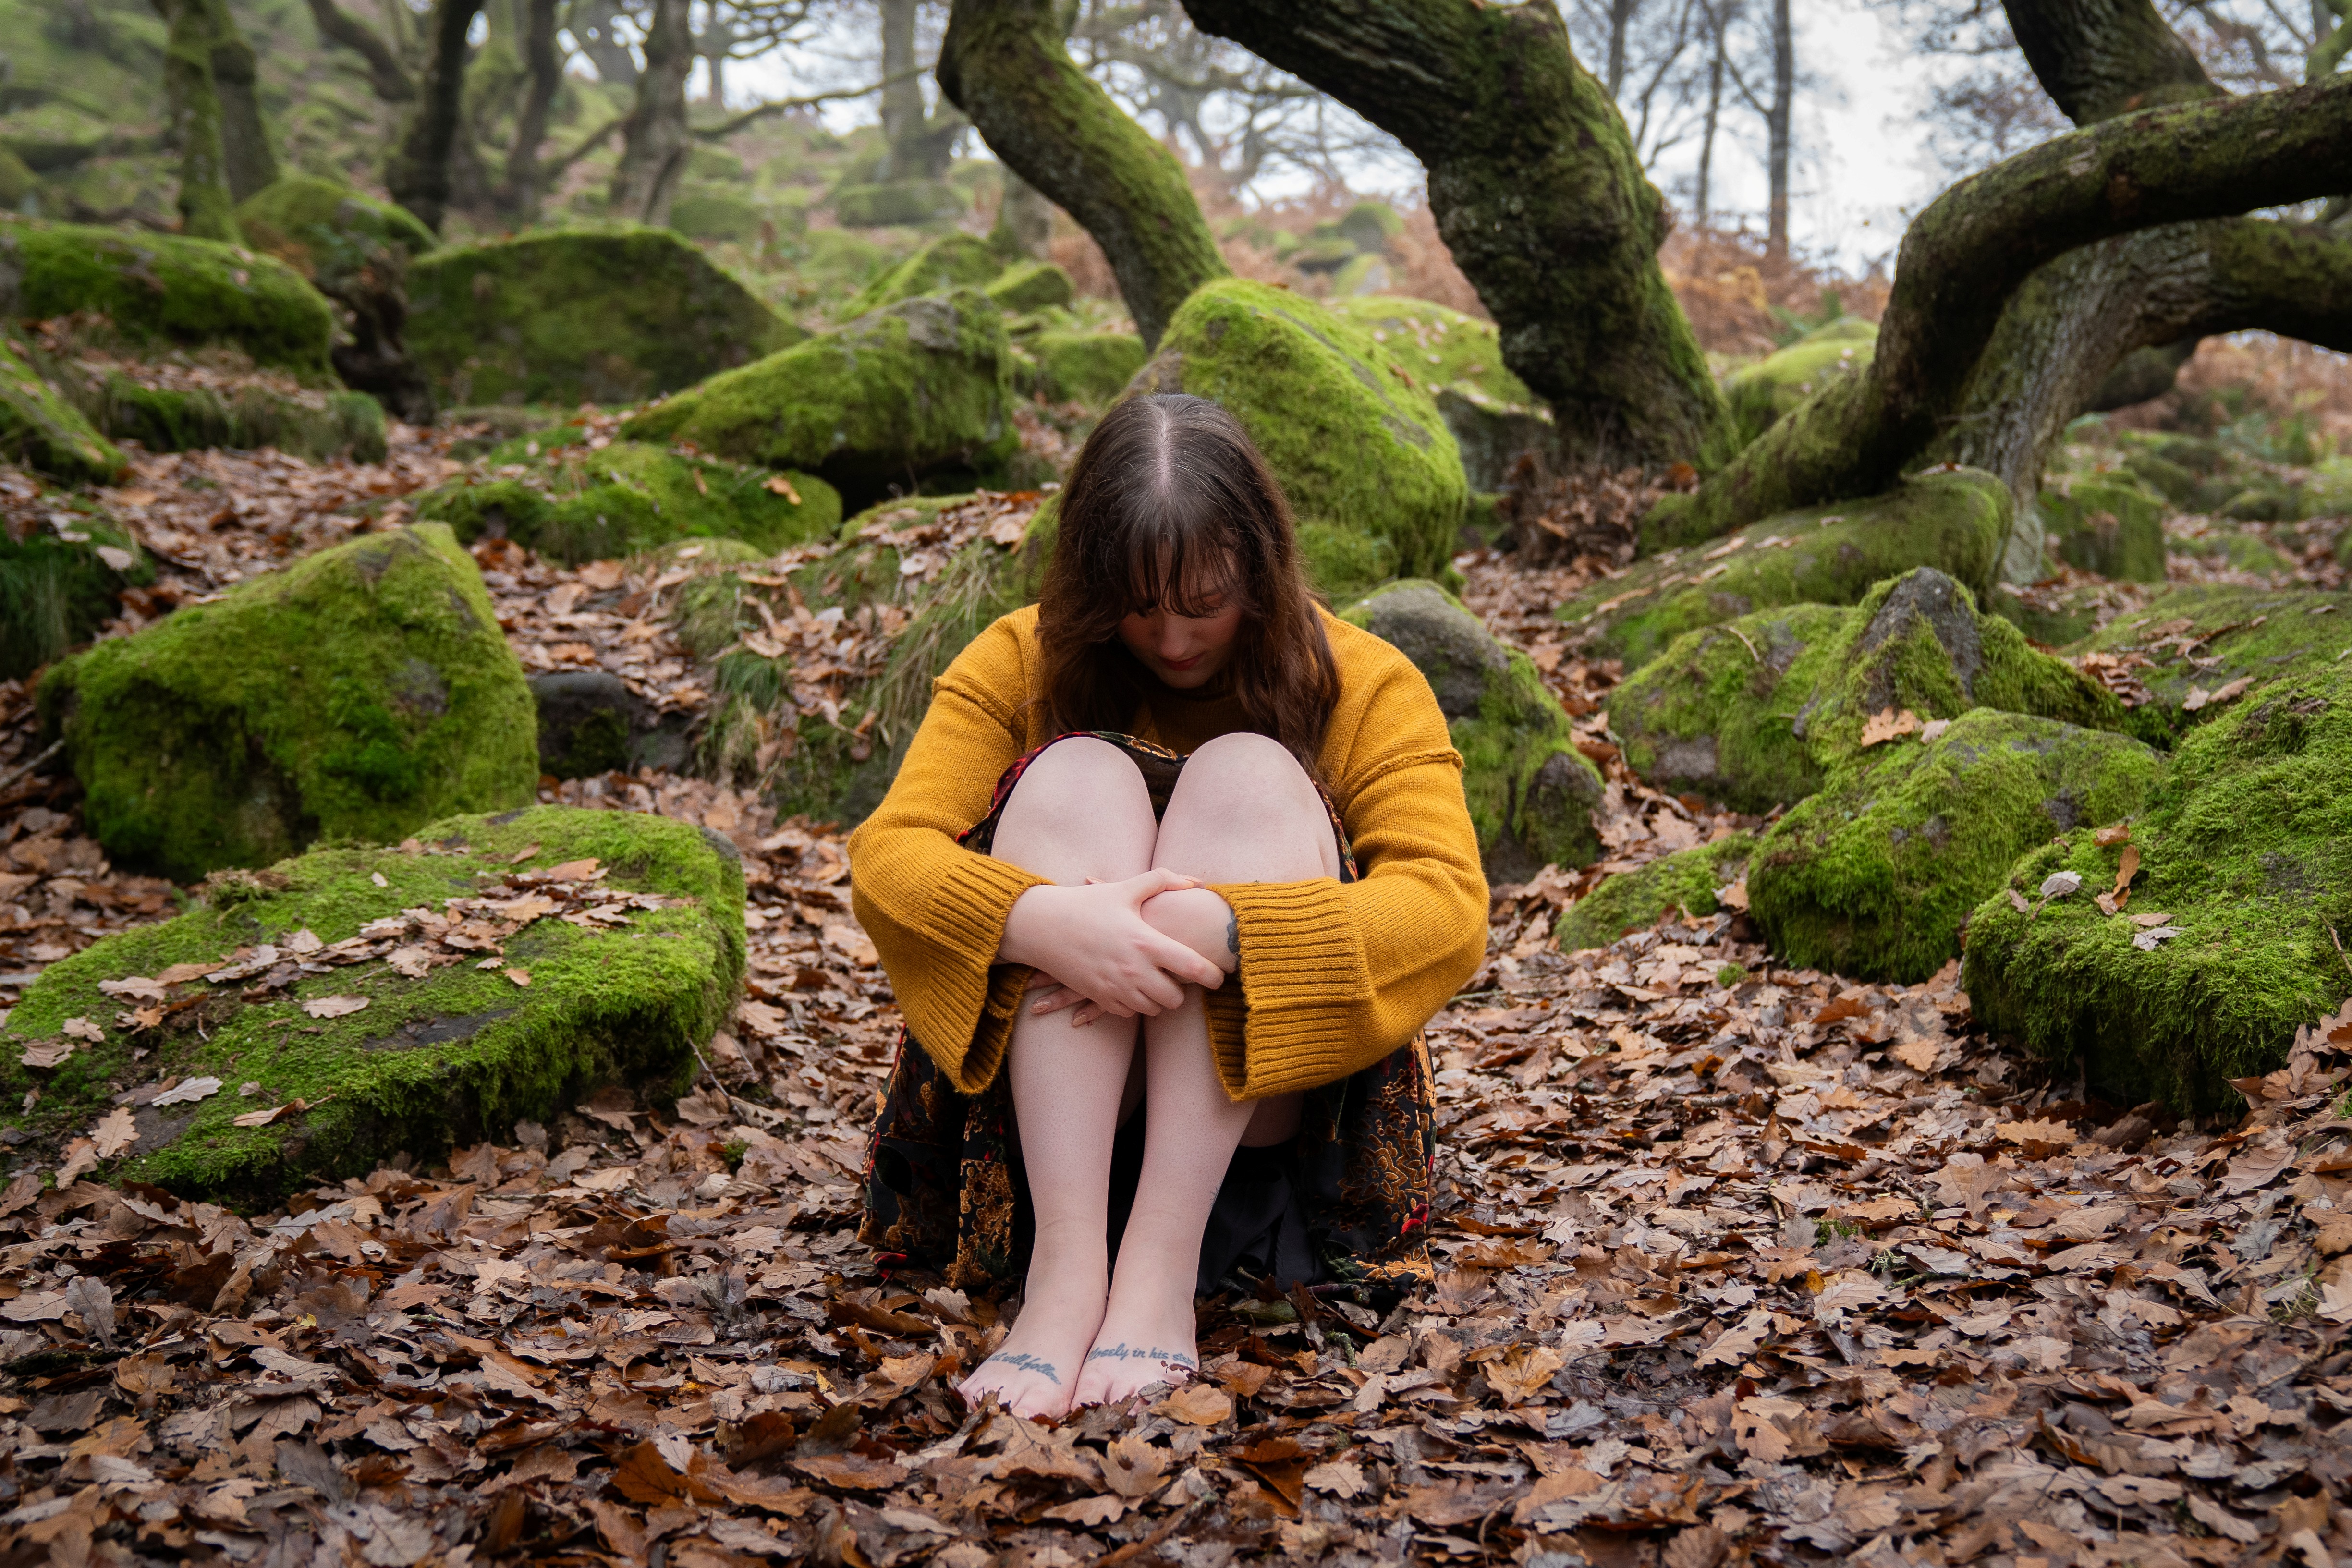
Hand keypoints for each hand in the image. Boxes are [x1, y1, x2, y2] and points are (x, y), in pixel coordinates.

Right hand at [1000, 870, 1227, 1019]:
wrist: (1041, 927)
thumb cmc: (1086, 904)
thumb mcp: (1125, 888)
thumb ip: (1163, 881)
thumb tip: (1196, 882)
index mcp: (1146, 942)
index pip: (1192, 967)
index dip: (1213, 975)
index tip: (1220, 975)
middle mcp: (1133, 970)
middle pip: (1175, 998)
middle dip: (1182, 990)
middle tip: (1182, 978)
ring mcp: (1115, 988)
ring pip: (1153, 1009)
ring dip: (1160, 998)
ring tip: (1158, 980)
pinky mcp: (1099, 997)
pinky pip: (1129, 1013)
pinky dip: (1136, 1003)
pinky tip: (1134, 986)